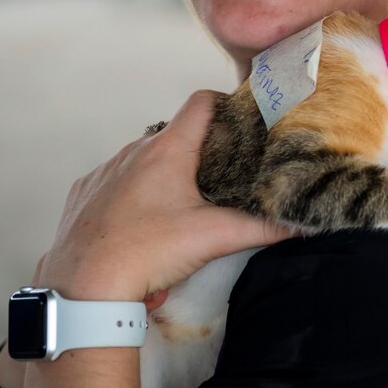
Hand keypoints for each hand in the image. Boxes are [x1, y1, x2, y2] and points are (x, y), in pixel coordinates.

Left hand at [37, 90, 292, 301]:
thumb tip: (302, 225)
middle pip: (176, 133)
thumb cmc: (149, 252)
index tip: (243, 123)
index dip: (226, 104)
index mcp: (168, 150)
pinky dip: (133, 191)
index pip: (202, 102)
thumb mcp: (213, 238)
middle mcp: (134, 150)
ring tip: (184, 204)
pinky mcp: (85, 191)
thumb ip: (262, 228)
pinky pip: (116, 179)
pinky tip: (143, 221)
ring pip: (145, 157)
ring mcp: (106, 169)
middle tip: (225, 173)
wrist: (85, 286)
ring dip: (166, 172)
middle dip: (201, 148)